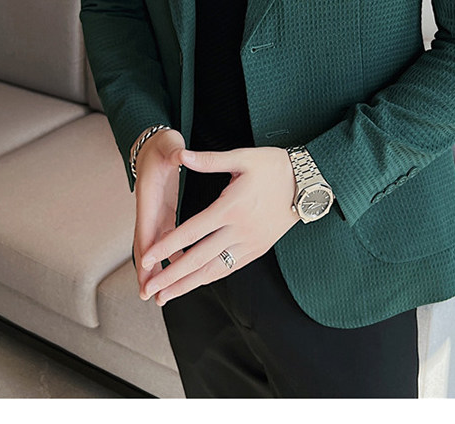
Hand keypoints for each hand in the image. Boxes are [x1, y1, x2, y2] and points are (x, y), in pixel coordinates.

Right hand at [132, 127, 185, 300]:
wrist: (156, 144)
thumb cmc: (164, 144)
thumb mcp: (169, 144)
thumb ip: (175, 151)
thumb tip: (179, 154)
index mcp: (149, 194)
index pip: (145, 226)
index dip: (145, 250)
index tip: (145, 271)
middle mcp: (149, 208)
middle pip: (145, 244)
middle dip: (145, 270)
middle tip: (147, 296)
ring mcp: (156, 213)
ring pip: (154, 247)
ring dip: (157, 270)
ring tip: (161, 295)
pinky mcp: (164, 214)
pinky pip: (166, 241)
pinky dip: (171, 257)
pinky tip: (181, 272)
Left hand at [139, 145, 300, 304]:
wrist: (308, 182)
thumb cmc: (274, 166)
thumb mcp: (243, 157)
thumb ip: (209, 160)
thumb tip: (181, 156)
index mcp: (231, 207)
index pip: (191, 232)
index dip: (166, 247)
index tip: (146, 259)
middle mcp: (240, 230)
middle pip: (199, 259)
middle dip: (171, 277)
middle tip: (149, 290)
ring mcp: (250, 243)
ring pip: (214, 269)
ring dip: (188, 285)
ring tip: (166, 297)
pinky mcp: (258, 249)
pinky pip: (230, 268)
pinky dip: (210, 278)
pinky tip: (195, 283)